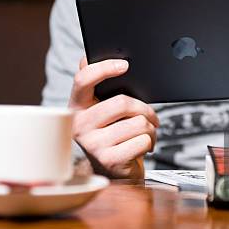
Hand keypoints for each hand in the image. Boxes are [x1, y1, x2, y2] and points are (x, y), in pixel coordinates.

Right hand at [69, 57, 158, 177]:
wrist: (113, 170)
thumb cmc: (111, 133)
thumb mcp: (103, 108)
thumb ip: (97, 85)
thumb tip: (89, 58)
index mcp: (76, 106)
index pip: (83, 79)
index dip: (104, 68)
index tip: (125, 65)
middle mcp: (79, 125)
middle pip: (122, 102)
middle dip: (145, 108)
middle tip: (151, 116)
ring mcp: (92, 144)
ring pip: (138, 123)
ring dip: (150, 128)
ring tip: (145, 133)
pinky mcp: (109, 159)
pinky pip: (143, 140)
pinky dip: (150, 142)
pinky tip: (142, 146)